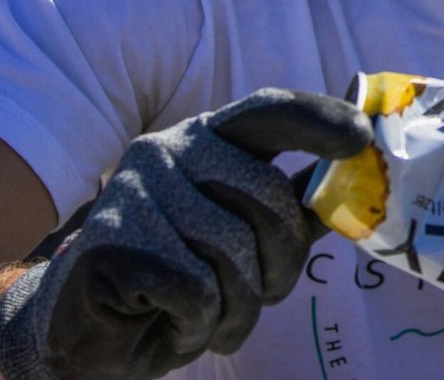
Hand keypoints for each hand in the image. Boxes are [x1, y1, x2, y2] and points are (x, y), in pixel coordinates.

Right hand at [0, 88, 370, 379]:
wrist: (82, 331)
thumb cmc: (176, 278)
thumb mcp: (241, 236)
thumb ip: (290, 205)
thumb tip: (353, 174)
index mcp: (201, 140)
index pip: (266, 111)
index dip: (317, 120)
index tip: (360, 138)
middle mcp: (166, 151)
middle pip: (267, 197)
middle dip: (282, 262)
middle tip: (265, 295)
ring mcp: (135, 193)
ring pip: (235, 252)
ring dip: (239, 306)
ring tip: (213, 317)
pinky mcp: (113, 245)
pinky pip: (198, 291)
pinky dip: (200, 324)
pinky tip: (174, 323)